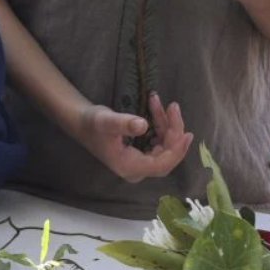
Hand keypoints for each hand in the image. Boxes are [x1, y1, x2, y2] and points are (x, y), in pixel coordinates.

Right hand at [76, 92, 192, 182]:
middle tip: (173, 106)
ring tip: (156, 100)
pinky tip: (155, 107)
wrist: (82, 122)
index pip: (161, 164)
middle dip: (172, 131)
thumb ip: (124, 123)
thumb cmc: (92, 123)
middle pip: (166, 154)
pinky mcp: (141, 152)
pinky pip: (158, 141)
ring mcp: (140, 161)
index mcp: (131, 167)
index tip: (187, 134)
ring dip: (165, 124)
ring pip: (163, 146)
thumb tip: (143, 124)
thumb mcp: (106, 121)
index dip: (177, 151)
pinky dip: (160, 124)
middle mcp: (138, 168)